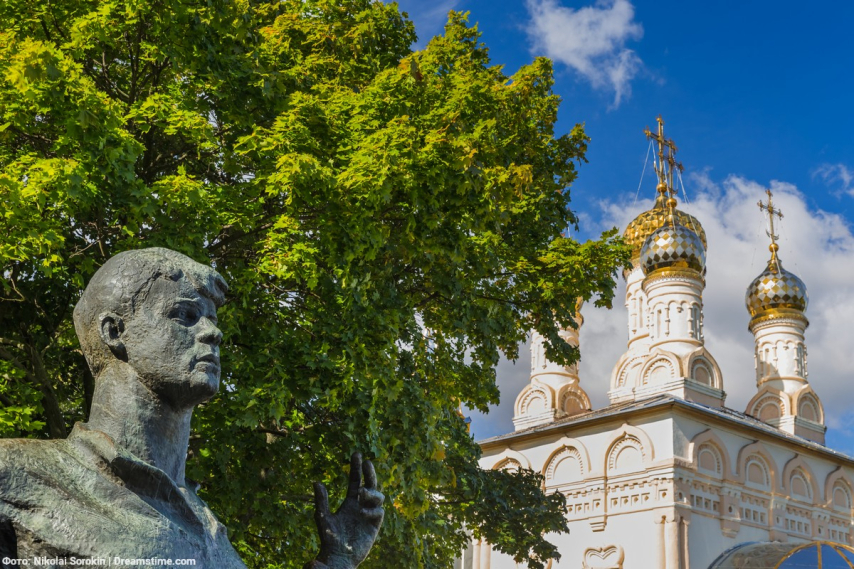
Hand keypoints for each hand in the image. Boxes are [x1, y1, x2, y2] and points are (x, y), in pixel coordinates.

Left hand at [308, 453, 383, 568]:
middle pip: (370, 484)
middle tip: (367, 463)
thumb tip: (316, 482)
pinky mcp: (374, 526)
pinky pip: (379, 512)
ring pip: (378, 496)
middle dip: (369, 472)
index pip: (355, 480)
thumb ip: (321, 501)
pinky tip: (362, 512)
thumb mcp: (323, 517)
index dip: (356, 468)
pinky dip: (372, 509)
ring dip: (371, 491)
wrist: (338, 558)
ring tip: (361, 493)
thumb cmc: (329, 539)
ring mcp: (369, 514)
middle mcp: (361, 505)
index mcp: (350, 502)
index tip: (357, 454)